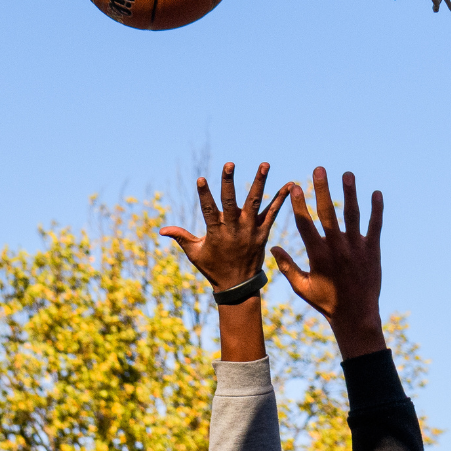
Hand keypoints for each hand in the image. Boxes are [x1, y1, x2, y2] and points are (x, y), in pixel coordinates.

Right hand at [160, 162, 280, 292]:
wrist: (237, 287)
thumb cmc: (213, 268)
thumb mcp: (195, 253)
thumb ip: (181, 237)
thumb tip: (160, 230)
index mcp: (216, 232)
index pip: (208, 209)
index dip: (204, 195)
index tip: (200, 179)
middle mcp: (234, 229)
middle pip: (231, 202)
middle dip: (229, 183)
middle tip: (229, 164)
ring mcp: (250, 230)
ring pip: (255, 202)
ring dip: (259, 182)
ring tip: (264, 164)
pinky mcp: (263, 233)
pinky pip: (273, 214)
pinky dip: (281, 199)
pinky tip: (289, 184)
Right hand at [274, 166, 386, 357]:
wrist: (355, 315)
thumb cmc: (326, 302)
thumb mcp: (302, 286)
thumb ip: (287, 266)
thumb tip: (272, 247)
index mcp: (318, 255)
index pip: (305, 223)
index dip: (299, 203)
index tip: (295, 185)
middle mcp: (337, 248)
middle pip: (328, 212)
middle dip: (323, 189)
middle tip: (320, 168)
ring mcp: (356, 248)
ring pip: (352, 215)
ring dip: (349, 193)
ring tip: (347, 174)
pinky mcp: (372, 250)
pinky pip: (375, 225)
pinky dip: (376, 209)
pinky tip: (376, 193)